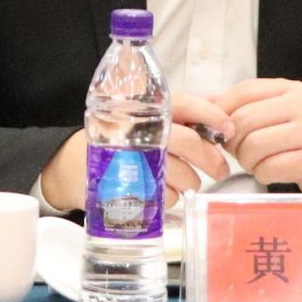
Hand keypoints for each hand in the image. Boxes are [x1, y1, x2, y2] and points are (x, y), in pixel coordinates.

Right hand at [39, 94, 235, 211]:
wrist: (71, 164)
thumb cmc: (118, 140)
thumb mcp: (144, 119)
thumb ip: (181, 116)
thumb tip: (221, 114)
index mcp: (146, 109)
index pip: (186, 104)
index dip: (212, 115)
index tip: (229, 129)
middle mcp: (140, 129)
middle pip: (190, 143)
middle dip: (212, 160)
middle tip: (221, 170)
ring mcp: (133, 159)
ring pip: (183, 175)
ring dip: (191, 182)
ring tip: (184, 180)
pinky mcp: (128, 188)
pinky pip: (168, 197)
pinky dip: (172, 197)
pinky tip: (160, 190)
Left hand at [213, 78, 301, 193]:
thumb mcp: (281, 113)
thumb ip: (246, 107)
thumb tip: (204, 103)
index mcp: (290, 89)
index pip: (244, 91)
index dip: (222, 110)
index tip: (218, 128)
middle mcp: (301, 105)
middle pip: (244, 120)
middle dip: (233, 142)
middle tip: (238, 152)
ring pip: (254, 145)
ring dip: (247, 161)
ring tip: (256, 163)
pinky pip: (270, 167)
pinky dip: (262, 174)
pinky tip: (270, 173)